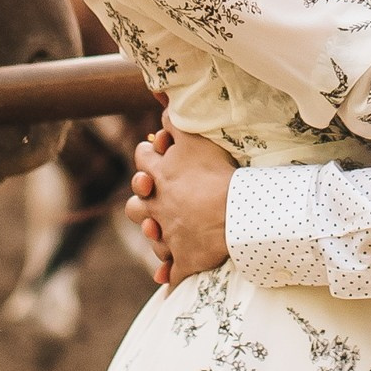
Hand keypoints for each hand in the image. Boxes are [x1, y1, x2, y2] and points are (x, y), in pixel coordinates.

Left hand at [128, 127, 236, 283]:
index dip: (148, 155)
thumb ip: (174, 116)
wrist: (235, 216)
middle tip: (154, 195)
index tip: (156, 152)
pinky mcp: (183, 260)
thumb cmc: (216, 174)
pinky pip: (171, 273)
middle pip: (135, 205)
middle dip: (142, 199)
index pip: (142, 161)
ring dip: (153, 234)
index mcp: (160, 178)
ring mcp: (170, 236)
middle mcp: (158, 208)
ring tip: (159, 231)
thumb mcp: (194, 138)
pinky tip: (165, 281)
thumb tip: (156, 89)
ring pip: (151, 237)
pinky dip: (168, 276)